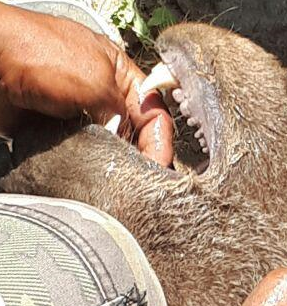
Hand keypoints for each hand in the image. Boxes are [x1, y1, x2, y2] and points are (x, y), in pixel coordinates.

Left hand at [0, 3, 172, 165]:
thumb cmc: (40, 54)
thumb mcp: (97, 81)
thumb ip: (122, 115)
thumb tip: (128, 144)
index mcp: (123, 77)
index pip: (154, 113)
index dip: (160, 141)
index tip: (159, 167)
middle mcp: (107, 97)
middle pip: (137, 132)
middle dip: (143, 156)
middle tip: (145, 182)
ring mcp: (84, 114)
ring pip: (113, 145)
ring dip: (119, 164)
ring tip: (124, 184)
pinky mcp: (64, 131)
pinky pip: (87, 153)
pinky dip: (94, 165)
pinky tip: (99, 177)